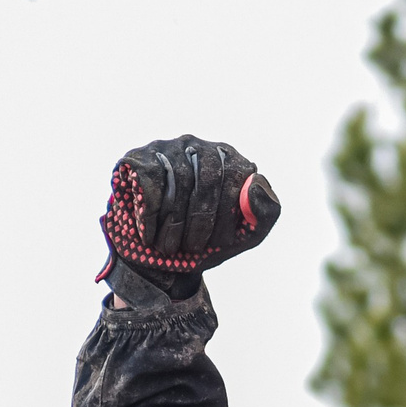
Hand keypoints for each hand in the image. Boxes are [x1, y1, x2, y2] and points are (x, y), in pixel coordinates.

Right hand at [100, 137, 280, 294]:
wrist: (158, 259)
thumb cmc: (205, 244)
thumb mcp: (243, 236)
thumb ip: (265, 213)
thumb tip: (256, 182)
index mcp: (229, 160)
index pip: (236, 175)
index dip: (228, 214)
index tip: (220, 244)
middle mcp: (199, 147)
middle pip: (207, 178)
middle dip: (201, 221)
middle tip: (193, 248)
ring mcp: (168, 148)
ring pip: (178, 180)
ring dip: (174, 222)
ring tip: (169, 247)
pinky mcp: (140, 157)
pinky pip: (150, 181)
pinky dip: (150, 215)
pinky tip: (149, 235)